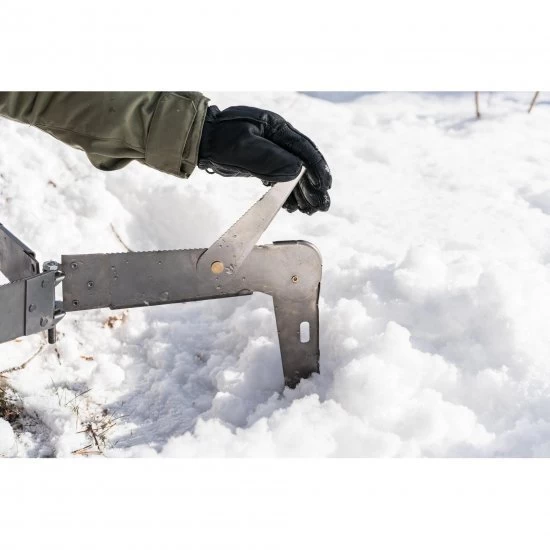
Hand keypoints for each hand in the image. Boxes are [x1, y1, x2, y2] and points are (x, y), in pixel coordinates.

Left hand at [198, 105, 331, 214]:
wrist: (200, 140)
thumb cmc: (219, 139)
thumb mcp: (246, 148)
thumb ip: (271, 159)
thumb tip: (298, 170)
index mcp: (277, 127)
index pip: (304, 149)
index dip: (317, 169)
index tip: (325, 186)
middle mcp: (278, 138)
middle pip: (303, 163)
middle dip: (312, 186)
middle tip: (321, 206)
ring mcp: (272, 150)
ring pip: (293, 173)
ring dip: (302, 193)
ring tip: (309, 210)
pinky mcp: (264, 162)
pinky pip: (281, 178)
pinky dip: (288, 193)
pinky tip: (293, 207)